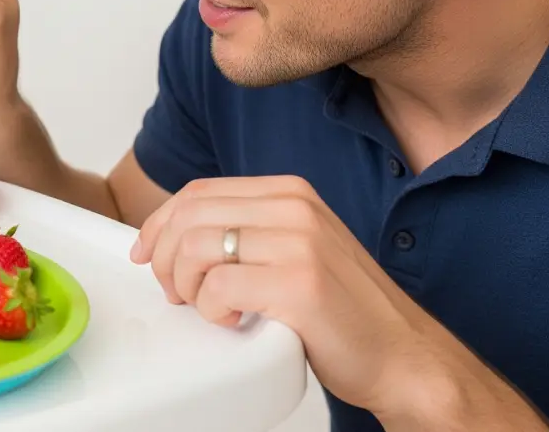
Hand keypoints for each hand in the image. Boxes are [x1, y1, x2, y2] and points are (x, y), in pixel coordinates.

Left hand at [130, 175, 469, 419]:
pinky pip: (217, 287)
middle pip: (189, 217)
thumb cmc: (343, 312)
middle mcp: (294, 207)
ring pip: (195, 248)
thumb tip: (171, 237)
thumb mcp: (293, 249)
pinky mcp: (298, 283)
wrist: (403, 356)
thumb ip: (246, 232)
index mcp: (290, 192)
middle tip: (176, 294)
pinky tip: (237, 322)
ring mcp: (298, 242)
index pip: (198, 193)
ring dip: (186, 286)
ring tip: (208, 308)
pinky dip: (212, 311)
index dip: (159, 223)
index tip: (145, 254)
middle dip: (164, 258)